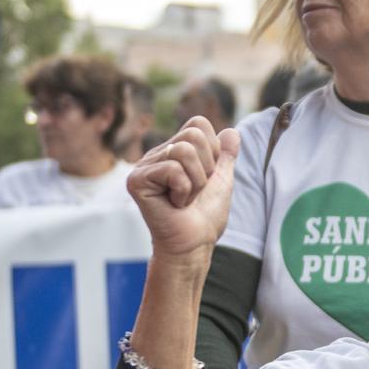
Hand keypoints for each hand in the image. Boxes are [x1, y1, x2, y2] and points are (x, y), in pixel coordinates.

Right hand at [129, 117, 239, 262]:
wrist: (194, 244)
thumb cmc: (205, 217)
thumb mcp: (222, 180)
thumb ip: (226, 155)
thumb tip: (232, 131)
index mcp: (174, 151)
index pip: (198, 123)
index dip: (212, 150)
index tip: (206, 177)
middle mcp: (157, 154)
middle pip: (192, 135)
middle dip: (205, 168)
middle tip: (195, 190)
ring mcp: (144, 166)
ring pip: (183, 150)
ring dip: (195, 181)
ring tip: (185, 199)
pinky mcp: (136, 180)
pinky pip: (172, 170)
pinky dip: (183, 191)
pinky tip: (174, 205)